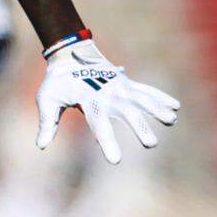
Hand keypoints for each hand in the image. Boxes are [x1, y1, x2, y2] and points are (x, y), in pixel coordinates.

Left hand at [35, 39, 178, 164]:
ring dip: (157, 109)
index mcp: (89, 100)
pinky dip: (160, 97)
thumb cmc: (57, 82)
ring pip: (141, 100)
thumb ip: (47, 122)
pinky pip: (146, 91)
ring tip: (172, 120)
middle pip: (126, 113)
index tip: (115, 160)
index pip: (99, 125)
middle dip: (139, 127)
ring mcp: (120, 87)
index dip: (108, 142)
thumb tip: (41, 146)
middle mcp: (108, 94)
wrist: (69, 55)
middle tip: (151, 144)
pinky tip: (175, 107)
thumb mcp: (47, 99)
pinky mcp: (127, 83)